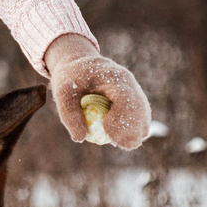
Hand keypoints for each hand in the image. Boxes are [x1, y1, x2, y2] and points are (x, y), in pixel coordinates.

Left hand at [41, 34, 151, 148]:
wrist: (80, 63)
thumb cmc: (70, 78)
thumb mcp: (62, 93)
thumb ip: (69, 115)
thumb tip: (80, 138)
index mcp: (114, 77)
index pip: (126, 100)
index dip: (121, 118)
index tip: (106, 129)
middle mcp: (130, 83)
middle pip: (140, 111)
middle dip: (132, 131)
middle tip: (117, 142)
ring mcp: (135, 92)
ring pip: (144, 118)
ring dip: (134, 134)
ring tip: (116, 141)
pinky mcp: (134, 102)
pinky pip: (139, 121)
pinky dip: (132, 132)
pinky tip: (118, 138)